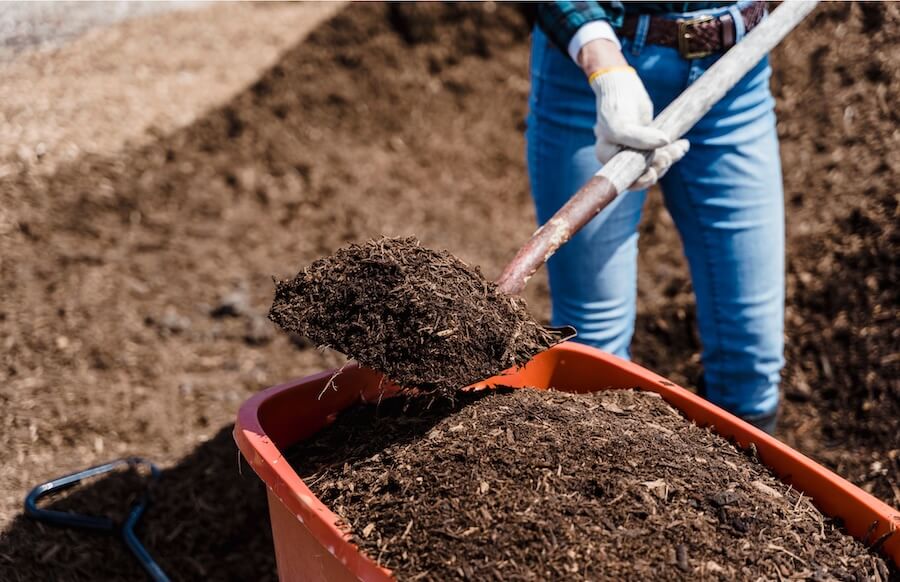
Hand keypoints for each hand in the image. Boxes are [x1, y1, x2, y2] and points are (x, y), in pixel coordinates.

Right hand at [578, 40, 688, 188]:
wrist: (622, 85)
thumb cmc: (616, 106)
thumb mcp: (621, 124)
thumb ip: (639, 138)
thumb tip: (665, 143)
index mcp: (608, 157)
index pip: (624, 179)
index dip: (640, 181)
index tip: (653, 173)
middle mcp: (620, 157)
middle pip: (642, 173)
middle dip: (659, 167)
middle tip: (670, 155)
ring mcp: (635, 150)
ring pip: (655, 163)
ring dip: (670, 157)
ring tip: (681, 147)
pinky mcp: (648, 142)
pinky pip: (662, 152)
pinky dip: (674, 150)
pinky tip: (683, 144)